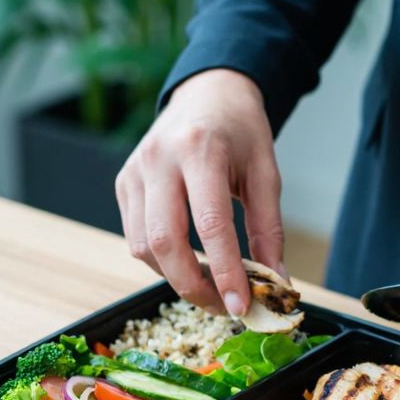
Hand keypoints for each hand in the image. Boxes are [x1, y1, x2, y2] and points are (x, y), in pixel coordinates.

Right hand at [115, 68, 284, 315]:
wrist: (207, 92)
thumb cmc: (240, 131)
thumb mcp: (266, 173)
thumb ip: (269, 229)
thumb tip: (276, 282)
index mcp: (200, 149)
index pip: (210, 223)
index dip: (225, 271)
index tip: (240, 305)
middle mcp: (159, 158)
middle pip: (164, 241)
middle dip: (192, 285)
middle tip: (222, 307)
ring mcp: (135, 170)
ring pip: (142, 245)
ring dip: (174, 277)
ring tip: (208, 287)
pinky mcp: (123, 182)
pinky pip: (134, 236)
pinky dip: (159, 260)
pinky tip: (186, 261)